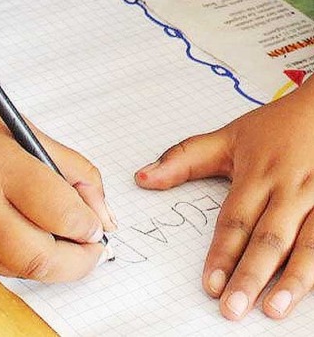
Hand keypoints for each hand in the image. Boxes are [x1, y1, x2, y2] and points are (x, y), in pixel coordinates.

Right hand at [0, 70, 115, 281]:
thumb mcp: (22, 125)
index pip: (59, 213)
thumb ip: (68, 167)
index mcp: (0, 163)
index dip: (88, 225)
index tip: (95, 222)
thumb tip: (99, 210)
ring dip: (46, 263)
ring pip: (13, 268)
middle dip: (76, 263)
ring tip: (59, 241)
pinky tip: (21, 233)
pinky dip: (12, 256)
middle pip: (37, 259)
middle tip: (88, 246)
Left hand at [135, 75, 313, 319]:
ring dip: (292, 280)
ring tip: (274, 310)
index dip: (222, 253)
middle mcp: (288, 188)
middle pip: (268, 237)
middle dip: (250, 275)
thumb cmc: (274, 127)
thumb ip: (184, 158)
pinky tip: (309, 294)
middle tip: (233, 309)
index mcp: (257, 174)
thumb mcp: (227, 136)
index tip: (210, 284)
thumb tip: (142, 178)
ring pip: (307, 244)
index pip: (235, 220)